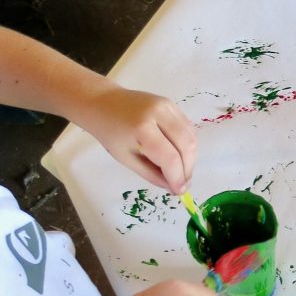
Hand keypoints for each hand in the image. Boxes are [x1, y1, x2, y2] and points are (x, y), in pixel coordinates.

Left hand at [79, 85, 196, 193]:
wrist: (103, 104)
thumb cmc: (110, 133)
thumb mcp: (126, 158)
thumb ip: (152, 174)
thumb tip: (174, 187)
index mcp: (142, 129)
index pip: (169, 157)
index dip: (178, 177)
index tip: (180, 191)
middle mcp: (159, 114)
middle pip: (186, 145)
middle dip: (188, 168)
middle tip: (183, 183)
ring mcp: (168, 106)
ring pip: (191, 136)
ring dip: (191, 157)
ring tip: (183, 171)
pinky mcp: (172, 104)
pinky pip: (188, 128)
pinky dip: (188, 145)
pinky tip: (181, 155)